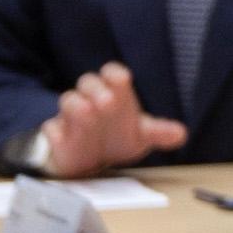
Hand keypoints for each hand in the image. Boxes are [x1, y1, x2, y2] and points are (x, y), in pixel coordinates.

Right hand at [36, 61, 181, 173]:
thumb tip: (181, 134)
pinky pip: (52, 129)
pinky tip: (62, 138)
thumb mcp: (141, 135)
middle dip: (97, 88)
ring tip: (87, 113)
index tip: (122, 78)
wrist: (91, 158)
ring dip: (76, 105)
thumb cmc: (118, 136)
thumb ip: (158, 132)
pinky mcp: (57, 135)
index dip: (115, 74)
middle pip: (88, 82)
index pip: (112, 74)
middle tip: (108, 101)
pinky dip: (56, 132)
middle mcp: (91, 99)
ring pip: (68, 100)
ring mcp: (72, 116)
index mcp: (113, 93)